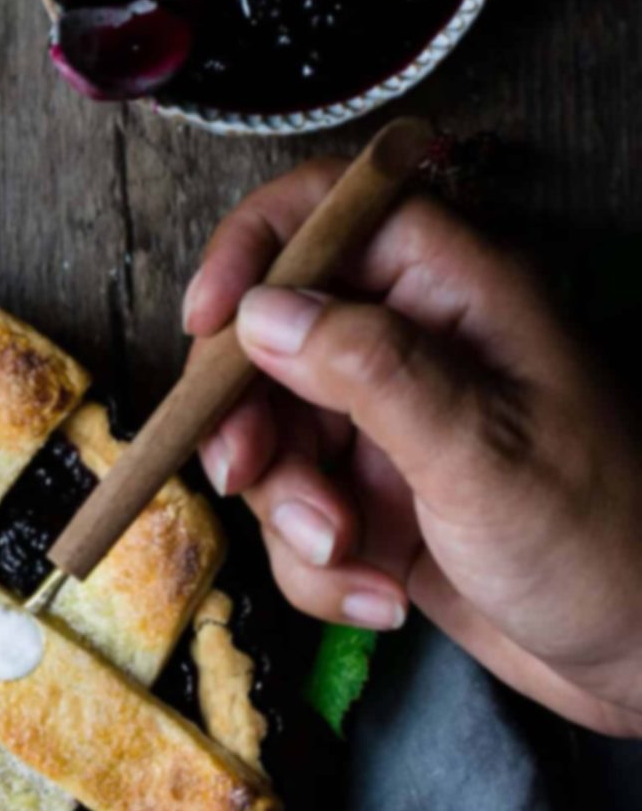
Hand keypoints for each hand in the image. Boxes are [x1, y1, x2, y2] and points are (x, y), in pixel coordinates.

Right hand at [184, 165, 641, 736]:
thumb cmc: (601, 542)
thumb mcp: (480, 453)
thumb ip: (369, 371)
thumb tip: (263, 311)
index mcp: (457, 296)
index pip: (335, 213)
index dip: (258, 249)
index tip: (208, 323)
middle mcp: (417, 348)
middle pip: (274, 339)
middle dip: (252, 419)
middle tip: (248, 477)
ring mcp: (392, 430)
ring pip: (274, 440)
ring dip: (290, 510)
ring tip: (350, 555)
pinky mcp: (378, 507)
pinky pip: (298, 520)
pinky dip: (319, 567)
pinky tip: (381, 597)